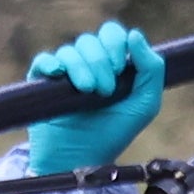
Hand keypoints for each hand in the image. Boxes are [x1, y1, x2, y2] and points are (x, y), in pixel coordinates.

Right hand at [18, 23, 163, 176]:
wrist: (82, 160)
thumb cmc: (114, 134)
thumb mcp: (145, 104)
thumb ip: (152, 69)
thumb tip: (135, 35)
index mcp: (111, 64)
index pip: (111, 34)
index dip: (115, 43)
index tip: (120, 67)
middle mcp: (87, 65)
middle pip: (89, 40)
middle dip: (100, 61)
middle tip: (105, 89)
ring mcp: (63, 74)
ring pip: (69, 51)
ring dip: (81, 68)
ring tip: (88, 92)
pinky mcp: (42, 84)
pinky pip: (44, 61)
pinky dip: (51, 64)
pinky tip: (58, 75)